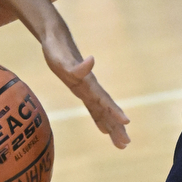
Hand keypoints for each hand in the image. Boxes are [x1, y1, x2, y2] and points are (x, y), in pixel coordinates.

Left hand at [40, 33, 130, 147]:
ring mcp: (86, 88)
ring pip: (101, 110)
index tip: (126, 123)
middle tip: (126, 143)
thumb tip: (91, 60)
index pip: (103, 101)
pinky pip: (93, 107)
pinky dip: (100, 118)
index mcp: (87, 84)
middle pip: (106, 109)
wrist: (56, 38)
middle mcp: (89, 87)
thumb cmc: (57, 49)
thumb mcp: (62, 58)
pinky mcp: (80, 88)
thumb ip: (77, 65)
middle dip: (116, 126)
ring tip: (122, 142)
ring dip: (111, 125)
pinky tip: (103, 128)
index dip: (113, 111)